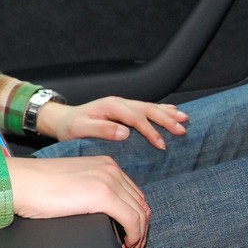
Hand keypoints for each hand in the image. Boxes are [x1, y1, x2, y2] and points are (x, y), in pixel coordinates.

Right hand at [5, 155, 149, 247]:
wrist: (18, 182)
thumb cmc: (34, 186)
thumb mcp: (71, 183)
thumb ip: (88, 191)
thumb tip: (97, 214)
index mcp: (105, 165)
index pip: (133, 194)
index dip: (137, 218)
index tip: (130, 236)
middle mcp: (111, 169)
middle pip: (140, 204)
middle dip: (141, 229)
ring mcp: (109, 181)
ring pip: (140, 214)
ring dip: (138, 237)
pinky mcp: (103, 195)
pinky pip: (132, 221)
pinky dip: (134, 237)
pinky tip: (126, 247)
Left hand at [38, 97, 187, 149]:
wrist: (63, 120)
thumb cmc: (70, 127)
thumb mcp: (81, 129)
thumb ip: (102, 130)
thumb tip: (124, 133)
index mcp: (111, 107)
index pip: (136, 118)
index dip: (150, 130)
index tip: (161, 144)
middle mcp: (119, 103)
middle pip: (148, 109)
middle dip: (166, 120)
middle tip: (181, 131)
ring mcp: (123, 105)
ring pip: (150, 107)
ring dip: (168, 113)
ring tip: (185, 120)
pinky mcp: (124, 110)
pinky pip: (146, 108)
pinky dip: (162, 110)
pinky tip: (173, 112)